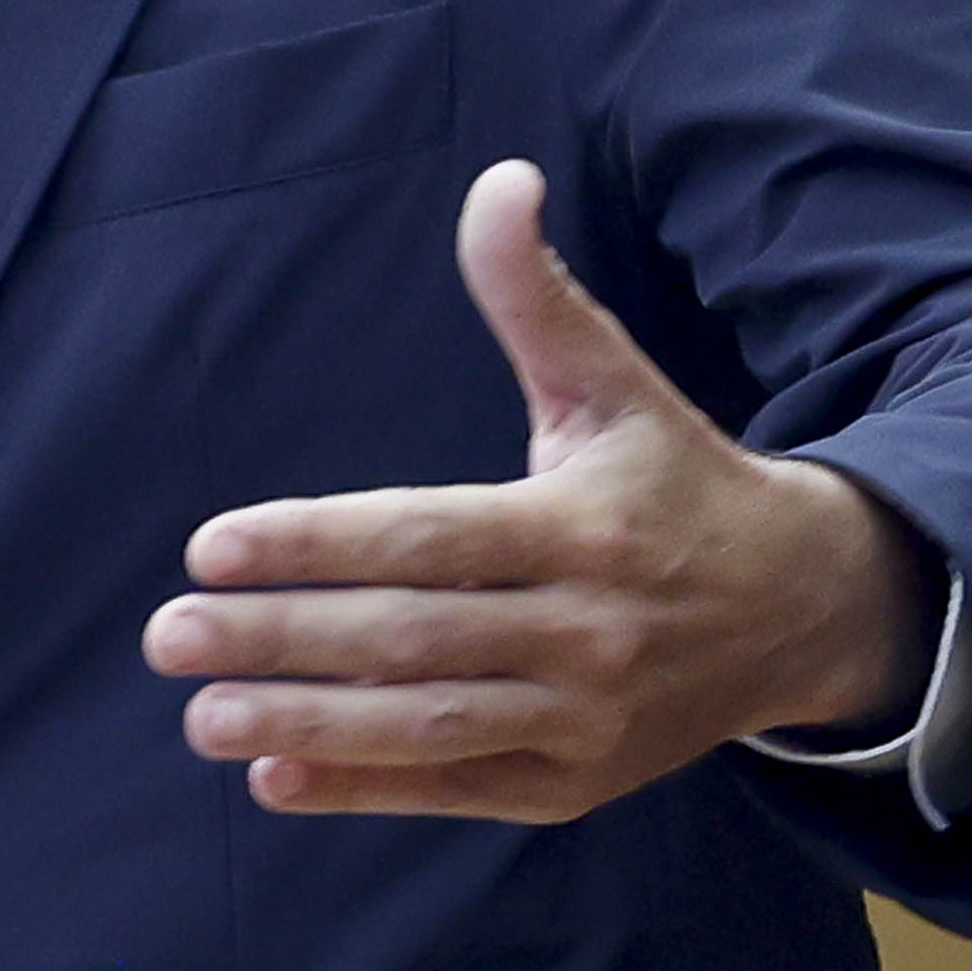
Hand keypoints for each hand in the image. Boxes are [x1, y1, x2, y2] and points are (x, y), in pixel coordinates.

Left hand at [139, 160, 936, 820]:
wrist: (803, 612)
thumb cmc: (676, 482)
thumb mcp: (615, 384)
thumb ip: (536, 296)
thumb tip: (500, 180)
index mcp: (582, 528)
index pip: (426, 537)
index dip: (316, 543)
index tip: (209, 547)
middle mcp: (586, 631)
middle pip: (410, 638)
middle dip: (282, 640)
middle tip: (168, 635)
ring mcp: (585, 719)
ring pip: (429, 725)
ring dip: (308, 728)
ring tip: (200, 718)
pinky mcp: (579, 783)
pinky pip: (461, 789)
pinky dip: (370, 790)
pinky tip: (277, 778)